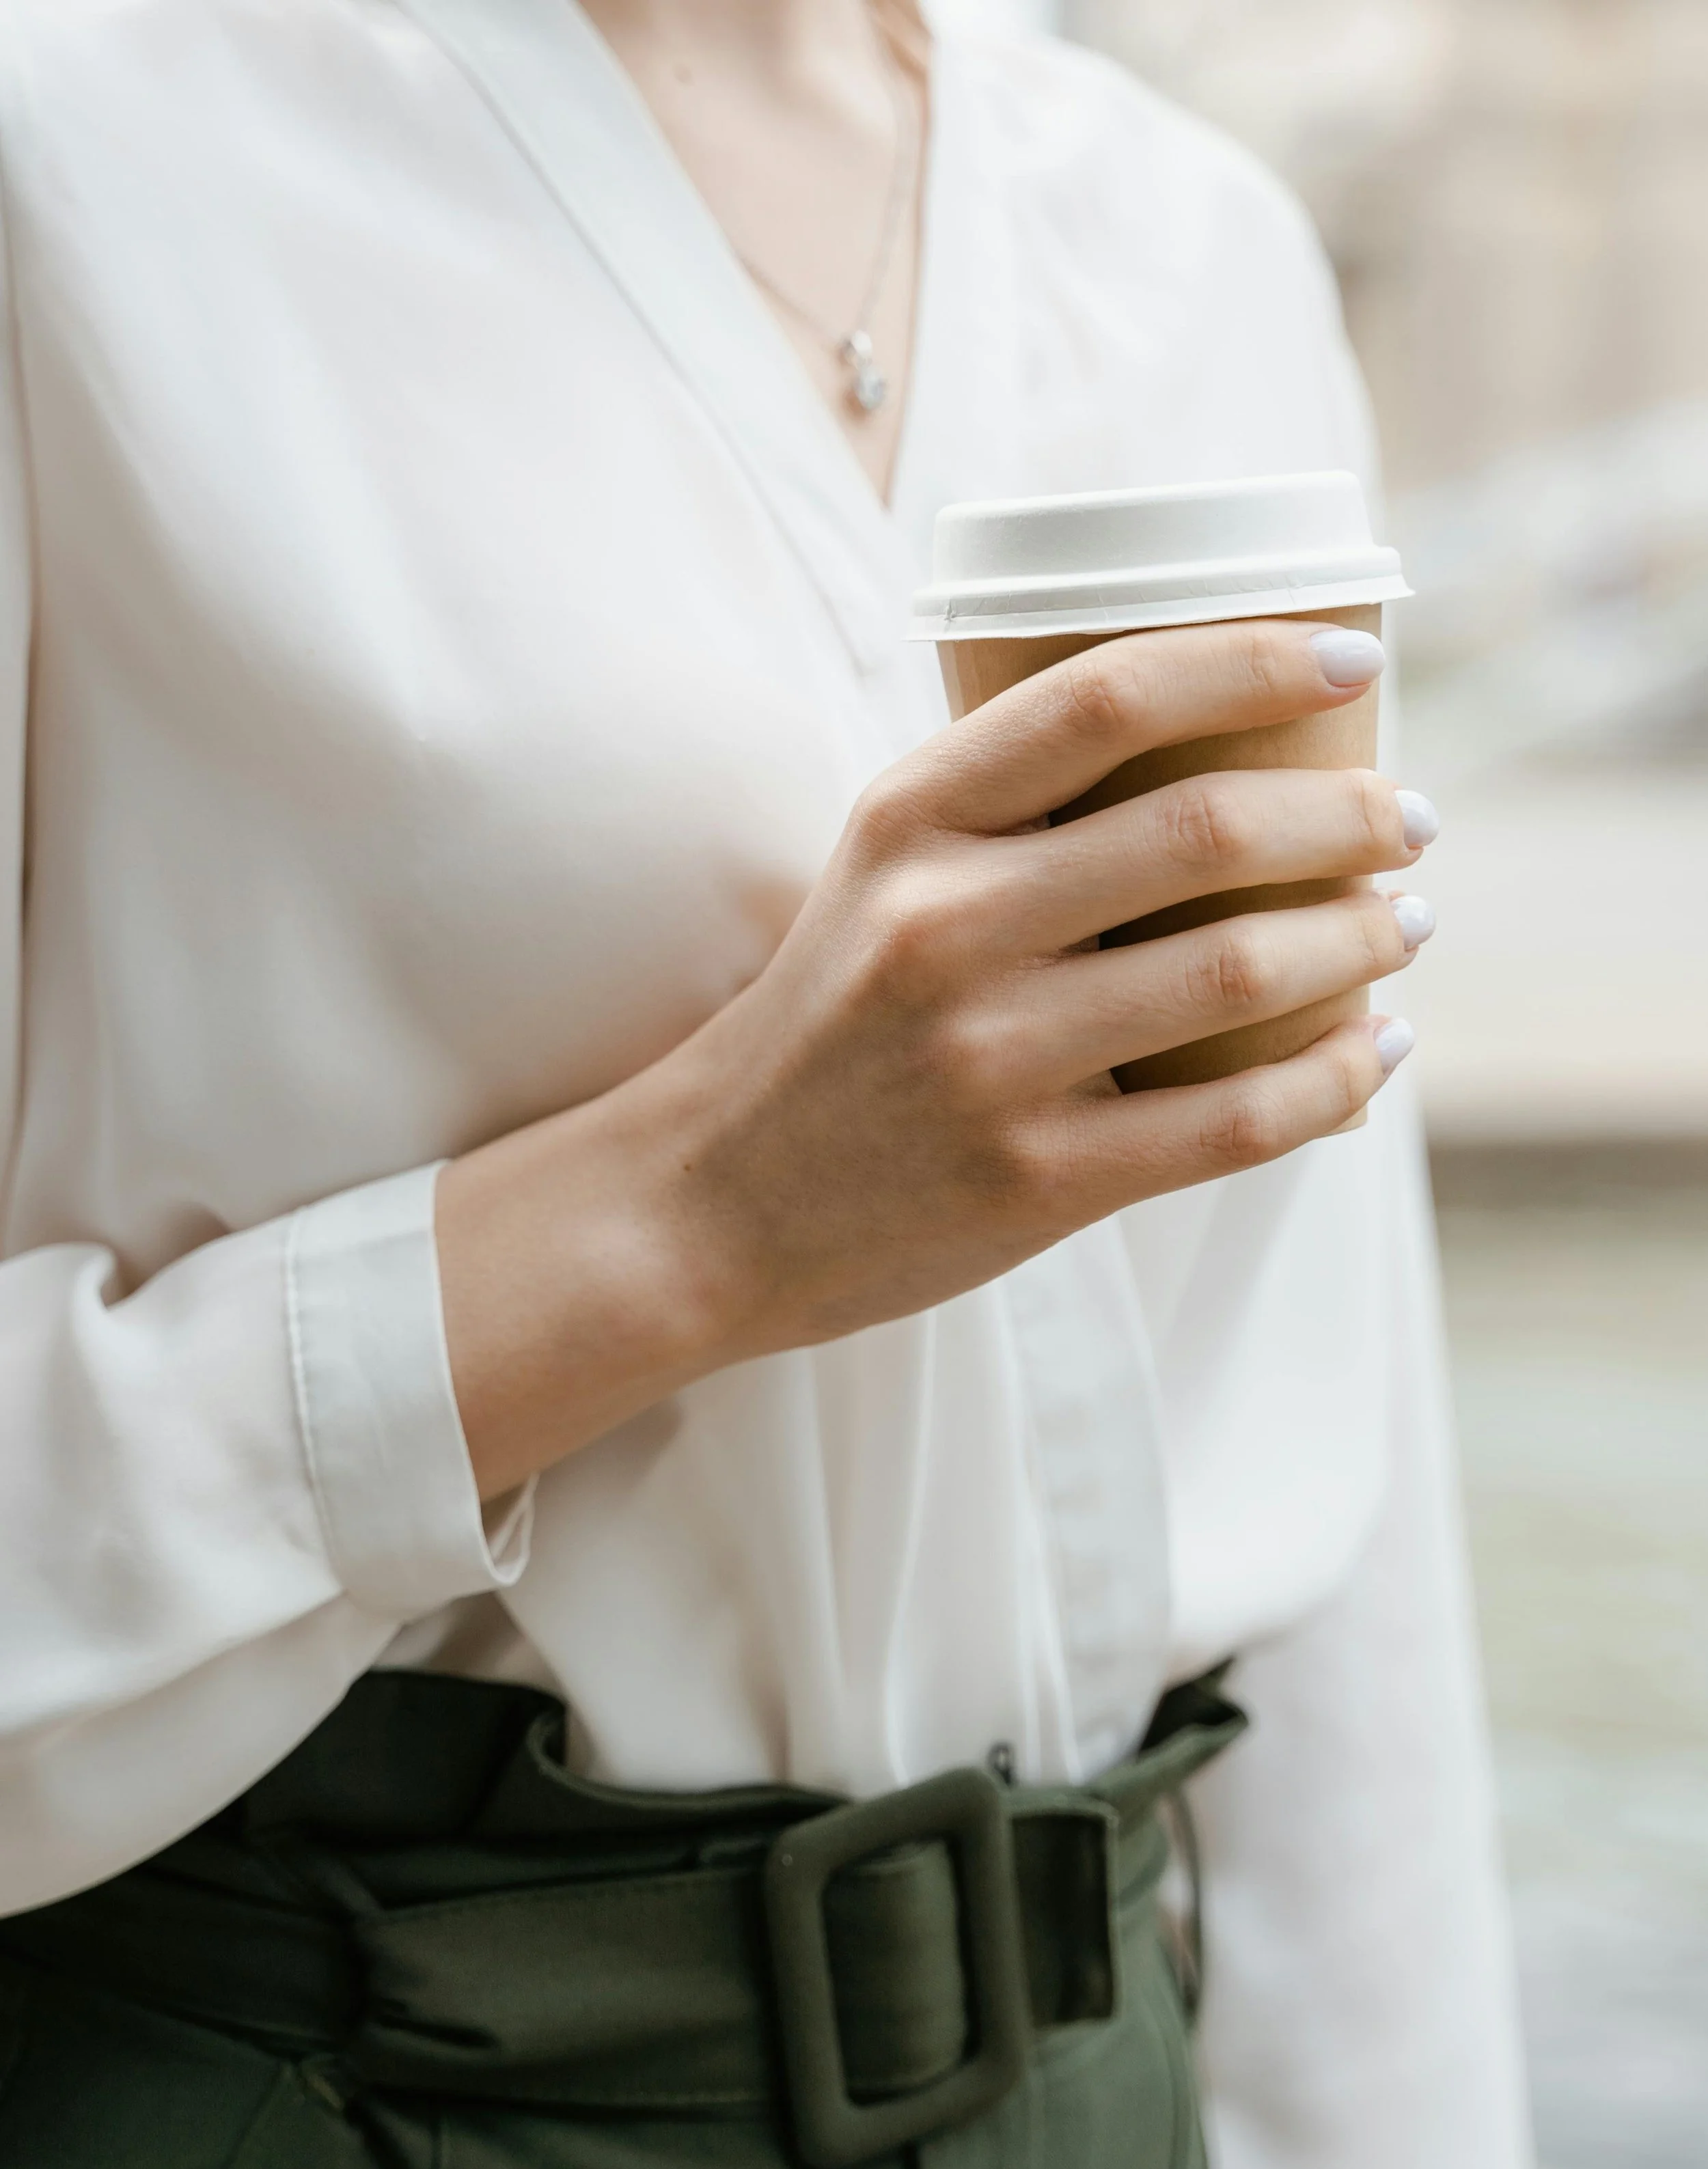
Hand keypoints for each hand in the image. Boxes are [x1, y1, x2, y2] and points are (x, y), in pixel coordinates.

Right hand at [439, 617, 1430, 1494]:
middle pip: (1206, 830)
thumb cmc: (821, 1029)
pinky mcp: (1034, 1183)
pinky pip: (1235, 1122)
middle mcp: (945, 928)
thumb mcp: (875, 878)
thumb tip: (1208, 752)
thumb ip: (1003, 813)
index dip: (1253, 658)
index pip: (1105, 693)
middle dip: (1349, 819)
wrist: (707, 1208)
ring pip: (1240, 971)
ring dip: (1361, 941)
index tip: (1354, 662)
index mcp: (906, 824)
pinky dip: (1335, 1080)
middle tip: (1407, 824)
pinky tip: (1377, 1049)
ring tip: (1404, 926)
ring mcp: (990, 1061)